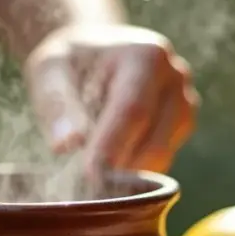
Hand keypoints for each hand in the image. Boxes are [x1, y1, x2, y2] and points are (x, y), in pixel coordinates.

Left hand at [25, 24, 197, 172]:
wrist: (92, 52)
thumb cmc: (69, 61)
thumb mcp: (49, 70)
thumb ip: (57, 104)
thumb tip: (67, 143)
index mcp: (146, 56)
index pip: (133, 111)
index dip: (112, 146)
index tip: (89, 174)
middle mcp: (175, 78)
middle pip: (153, 140)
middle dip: (118, 169)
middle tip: (83, 184)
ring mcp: (184, 103)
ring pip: (161, 157)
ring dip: (126, 173)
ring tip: (91, 168)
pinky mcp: (182, 126)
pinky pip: (162, 162)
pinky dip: (134, 171)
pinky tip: (108, 165)